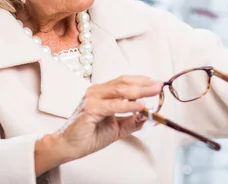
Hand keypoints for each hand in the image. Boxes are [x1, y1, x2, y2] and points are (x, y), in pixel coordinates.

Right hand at [35, 76, 162, 175]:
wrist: (68, 147)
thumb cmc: (88, 136)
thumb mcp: (117, 128)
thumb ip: (133, 121)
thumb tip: (151, 116)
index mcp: (102, 92)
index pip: (124, 81)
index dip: (142, 81)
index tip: (157, 83)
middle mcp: (96, 91)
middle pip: (124, 82)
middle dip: (144, 84)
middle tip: (160, 85)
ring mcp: (92, 98)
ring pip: (120, 90)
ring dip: (140, 90)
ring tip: (154, 92)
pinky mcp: (90, 109)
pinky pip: (113, 105)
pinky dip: (129, 105)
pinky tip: (141, 106)